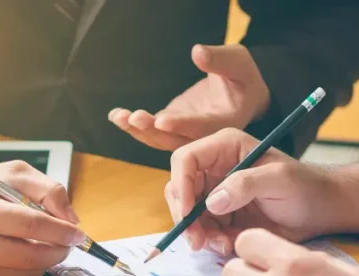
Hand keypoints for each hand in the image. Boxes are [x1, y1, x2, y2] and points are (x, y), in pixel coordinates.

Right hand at [0, 160, 83, 275]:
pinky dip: (27, 267)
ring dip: (45, 260)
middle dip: (59, 250)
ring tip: (47, 243)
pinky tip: (24, 250)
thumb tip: (71, 220)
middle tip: (69, 241)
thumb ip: (45, 189)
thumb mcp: (7, 172)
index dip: (61, 231)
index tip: (79, 233)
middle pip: (31, 256)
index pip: (29, 226)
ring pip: (26, 273)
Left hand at [108, 44, 269, 150]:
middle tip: (134, 117)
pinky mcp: (173, 127)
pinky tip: (116, 115)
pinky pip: (152, 131)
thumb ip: (219, 60)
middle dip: (152, 130)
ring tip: (119, 116)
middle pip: (175, 140)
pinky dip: (134, 125)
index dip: (182, 125)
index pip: (201, 127)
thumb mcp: (238, 63)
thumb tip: (197, 52)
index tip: (161, 120)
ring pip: (160, 139)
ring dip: (137, 130)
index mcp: (224, 123)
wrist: (239, 92)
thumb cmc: (242, 75)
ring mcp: (185, 133)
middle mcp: (203, 136)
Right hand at [166, 128, 358, 255]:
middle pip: (179, 189)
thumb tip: (212, 202)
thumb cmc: (305, 187)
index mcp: (224, 147)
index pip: (185, 160)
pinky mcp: (220, 215)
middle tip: (197, 241)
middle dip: (185, 216)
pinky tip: (229, 246)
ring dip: (198, 233)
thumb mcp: (279, 180)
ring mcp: (215, 192)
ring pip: (187, 213)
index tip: (188, 213)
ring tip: (222, 245)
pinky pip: (202, 229)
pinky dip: (210, 241)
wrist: (321, 210)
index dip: (181, 186)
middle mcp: (214, 168)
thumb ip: (245, 184)